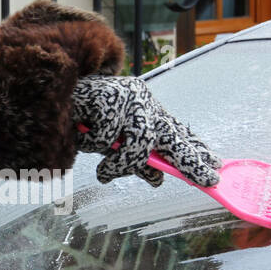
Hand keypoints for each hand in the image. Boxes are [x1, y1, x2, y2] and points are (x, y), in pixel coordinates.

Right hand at [71, 76, 221, 187]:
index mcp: (147, 110)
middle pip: (172, 135)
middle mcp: (143, 102)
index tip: (214, 165)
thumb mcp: (115, 143)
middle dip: (191, 160)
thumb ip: (136, 158)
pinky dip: (93, 145)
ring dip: (120, 164)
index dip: (196, 149)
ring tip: (105, 172)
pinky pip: (107, 139)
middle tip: (207, 178)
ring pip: (140, 143)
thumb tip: (157, 179)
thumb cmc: (87, 118)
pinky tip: (82, 134)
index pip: (178, 131)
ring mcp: (128, 99)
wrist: (57, 90)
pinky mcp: (109, 98)